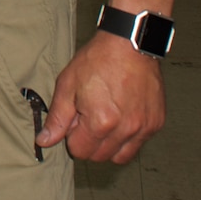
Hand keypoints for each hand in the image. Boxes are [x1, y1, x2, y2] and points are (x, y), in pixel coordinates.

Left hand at [36, 31, 165, 162]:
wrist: (130, 43)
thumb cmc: (97, 60)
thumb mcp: (68, 85)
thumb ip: (57, 118)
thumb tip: (44, 141)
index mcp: (101, 122)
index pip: (80, 151)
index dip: (72, 137)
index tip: (75, 120)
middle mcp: (125, 129)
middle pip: (100, 156)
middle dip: (89, 142)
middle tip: (89, 117)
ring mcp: (144, 127)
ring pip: (120, 156)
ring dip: (109, 144)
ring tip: (105, 119)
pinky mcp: (156, 123)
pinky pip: (138, 143)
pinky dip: (128, 136)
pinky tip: (122, 115)